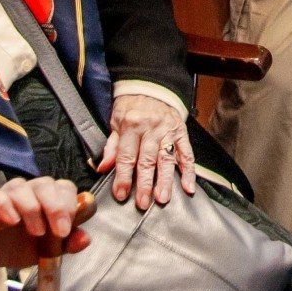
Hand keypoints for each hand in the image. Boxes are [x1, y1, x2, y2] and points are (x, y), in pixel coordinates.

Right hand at [0, 177, 90, 274]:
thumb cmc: (25, 246)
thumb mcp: (50, 250)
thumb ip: (69, 243)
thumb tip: (85, 239)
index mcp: (51, 196)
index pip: (66, 188)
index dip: (70, 205)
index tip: (67, 230)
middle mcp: (32, 189)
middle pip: (46, 184)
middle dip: (55, 207)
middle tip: (58, 232)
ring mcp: (9, 192)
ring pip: (22, 188)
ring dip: (32, 209)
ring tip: (36, 232)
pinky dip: (3, 205)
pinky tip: (11, 221)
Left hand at [95, 94, 194, 209]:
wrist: (151, 87)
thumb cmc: (131, 107)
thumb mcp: (115, 122)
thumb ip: (111, 146)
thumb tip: (102, 168)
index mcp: (132, 124)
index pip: (127, 156)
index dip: (123, 177)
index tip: (121, 194)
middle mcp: (152, 128)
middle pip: (148, 160)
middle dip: (145, 184)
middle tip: (143, 203)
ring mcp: (169, 130)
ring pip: (167, 158)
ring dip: (165, 180)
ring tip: (163, 198)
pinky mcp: (182, 132)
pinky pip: (187, 153)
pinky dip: (189, 171)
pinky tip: (188, 187)